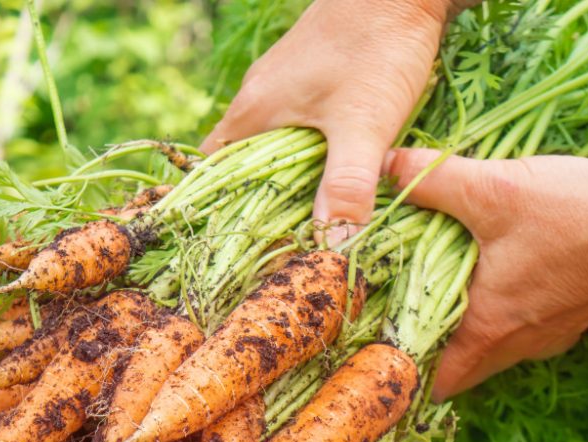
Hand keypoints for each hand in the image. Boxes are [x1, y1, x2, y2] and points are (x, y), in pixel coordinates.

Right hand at [202, 0, 458, 239]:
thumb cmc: (376, 46)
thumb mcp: (363, 123)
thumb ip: (346, 185)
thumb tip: (331, 248)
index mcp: (251, 114)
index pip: (211, 176)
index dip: (219, 215)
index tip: (239, 249)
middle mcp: (255, 99)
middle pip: (239, 166)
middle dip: (256, 205)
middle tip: (278, 247)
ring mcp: (281, 85)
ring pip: (268, 146)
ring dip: (283, 180)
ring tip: (304, 220)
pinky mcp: (309, 75)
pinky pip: (292, 127)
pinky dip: (303, 154)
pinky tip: (330, 169)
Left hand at [382, 149, 587, 400]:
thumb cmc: (579, 217)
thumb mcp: (494, 189)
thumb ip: (434, 179)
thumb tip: (385, 165)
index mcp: (486, 330)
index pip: (431, 379)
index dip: (401, 371)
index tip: (374, 348)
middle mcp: (515, 346)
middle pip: (458, 365)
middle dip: (427, 345)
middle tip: (396, 311)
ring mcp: (548, 336)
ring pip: (489, 346)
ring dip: (463, 324)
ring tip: (436, 288)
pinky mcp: (571, 317)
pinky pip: (521, 326)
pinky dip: (499, 309)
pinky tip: (492, 272)